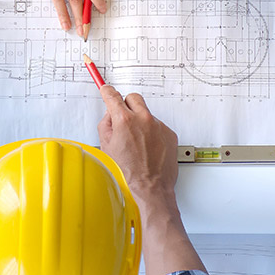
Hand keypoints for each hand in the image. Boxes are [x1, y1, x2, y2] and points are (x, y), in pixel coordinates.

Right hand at [97, 85, 178, 207]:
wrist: (151, 185)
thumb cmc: (128, 171)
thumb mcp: (106, 146)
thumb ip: (105, 125)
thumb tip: (109, 115)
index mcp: (124, 120)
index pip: (112, 96)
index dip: (107, 91)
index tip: (106, 89)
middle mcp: (143, 119)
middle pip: (133, 97)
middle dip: (126, 104)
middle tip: (123, 117)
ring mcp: (158, 125)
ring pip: (146, 113)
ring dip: (141, 121)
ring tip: (137, 142)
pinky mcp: (169, 132)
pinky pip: (158, 125)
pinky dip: (152, 132)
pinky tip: (148, 147)